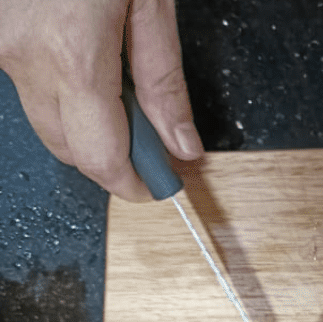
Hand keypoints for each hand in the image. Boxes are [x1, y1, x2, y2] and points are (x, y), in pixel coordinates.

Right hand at [0, 0, 201, 200]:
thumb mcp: (153, 4)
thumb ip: (166, 84)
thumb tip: (183, 146)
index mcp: (72, 56)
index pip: (101, 159)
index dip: (134, 185)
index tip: (159, 186)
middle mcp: (23, 56)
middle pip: (70, 150)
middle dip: (113, 160)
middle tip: (154, 146)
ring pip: (46, 120)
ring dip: (88, 127)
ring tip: (125, 96)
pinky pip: (29, 84)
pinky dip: (65, 93)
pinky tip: (91, 65)